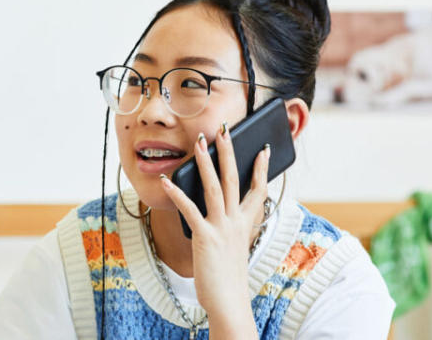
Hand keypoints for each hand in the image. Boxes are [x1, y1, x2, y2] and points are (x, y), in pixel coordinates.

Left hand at [158, 123, 268, 336]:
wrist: (229, 302)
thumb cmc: (228, 278)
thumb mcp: (234, 248)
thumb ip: (228, 228)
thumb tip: (218, 212)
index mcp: (245, 224)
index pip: (258, 190)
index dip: (262, 169)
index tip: (265, 149)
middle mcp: (236, 222)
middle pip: (234, 179)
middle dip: (229, 153)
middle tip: (224, 130)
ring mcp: (222, 228)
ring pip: (214, 187)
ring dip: (206, 163)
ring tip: (199, 143)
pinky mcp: (205, 237)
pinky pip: (190, 210)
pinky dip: (177, 194)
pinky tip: (166, 181)